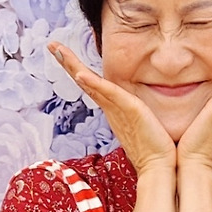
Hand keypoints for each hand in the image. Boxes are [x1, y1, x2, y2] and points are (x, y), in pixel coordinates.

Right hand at [48, 42, 176, 175]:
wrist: (160, 167)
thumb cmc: (157, 147)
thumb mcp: (147, 120)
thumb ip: (143, 109)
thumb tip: (151, 98)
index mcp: (113, 108)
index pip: (92, 84)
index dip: (77, 68)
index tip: (63, 52)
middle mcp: (110, 108)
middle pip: (84, 81)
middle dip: (67, 62)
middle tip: (51, 44)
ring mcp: (116, 110)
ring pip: (90, 83)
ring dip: (73, 65)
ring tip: (58, 49)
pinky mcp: (129, 111)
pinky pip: (108, 94)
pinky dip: (93, 83)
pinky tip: (80, 73)